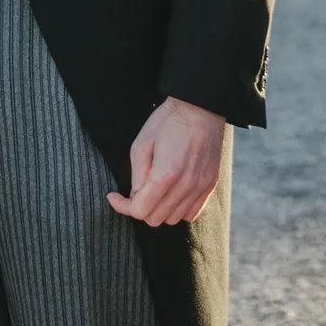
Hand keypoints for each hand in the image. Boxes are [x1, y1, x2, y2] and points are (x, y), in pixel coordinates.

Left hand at [108, 97, 225, 225]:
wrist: (200, 107)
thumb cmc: (167, 121)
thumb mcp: (141, 144)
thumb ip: (137, 176)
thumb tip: (134, 198)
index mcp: (166, 175)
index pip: (140, 210)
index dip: (122, 206)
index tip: (114, 196)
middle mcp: (186, 185)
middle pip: (156, 219)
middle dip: (140, 209)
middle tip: (134, 192)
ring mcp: (201, 187)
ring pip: (174, 219)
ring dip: (159, 210)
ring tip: (153, 191)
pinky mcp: (211, 184)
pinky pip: (191, 212)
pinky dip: (178, 209)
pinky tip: (170, 193)